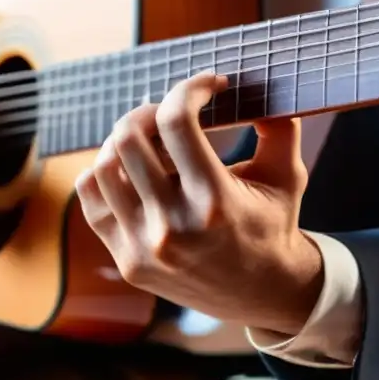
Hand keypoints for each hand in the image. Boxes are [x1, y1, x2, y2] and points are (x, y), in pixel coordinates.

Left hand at [75, 72, 323, 334]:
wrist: (263, 296)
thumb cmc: (274, 227)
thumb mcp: (287, 176)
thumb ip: (279, 127)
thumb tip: (259, 83)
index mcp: (214, 201)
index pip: (177, 122)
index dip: (188, 88)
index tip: (207, 86)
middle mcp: (172, 226)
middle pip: (128, 139)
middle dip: (148, 110)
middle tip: (168, 112)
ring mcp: (143, 247)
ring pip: (101, 168)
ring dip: (122, 143)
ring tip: (148, 142)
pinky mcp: (126, 260)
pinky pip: (91, 200)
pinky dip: (103, 174)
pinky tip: (130, 170)